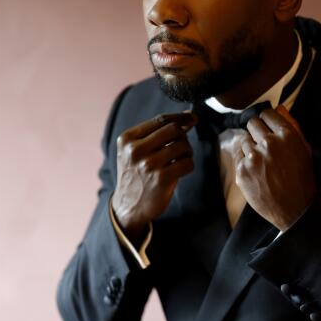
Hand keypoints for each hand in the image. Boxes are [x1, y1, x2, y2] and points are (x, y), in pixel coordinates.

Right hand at [111, 112, 196, 239]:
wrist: (129, 206)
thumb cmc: (137, 174)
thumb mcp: (137, 150)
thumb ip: (158, 133)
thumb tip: (189, 115)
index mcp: (127, 139)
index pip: (160, 120)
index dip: (180, 117)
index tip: (192, 117)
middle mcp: (135, 150)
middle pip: (174, 129)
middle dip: (183, 136)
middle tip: (182, 146)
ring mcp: (148, 165)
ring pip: (183, 145)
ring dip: (187, 151)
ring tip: (180, 159)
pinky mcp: (161, 179)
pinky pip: (187, 163)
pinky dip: (188, 165)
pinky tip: (180, 170)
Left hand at [234, 106, 315, 229]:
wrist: (294, 208)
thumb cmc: (301, 178)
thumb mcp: (304, 149)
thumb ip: (292, 126)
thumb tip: (280, 107)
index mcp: (287, 136)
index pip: (268, 114)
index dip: (268, 121)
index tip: (268, 128)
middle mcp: (269, 143)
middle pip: (252, 123)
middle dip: (257, 131)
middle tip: (263, 144)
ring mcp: (253, 157)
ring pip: (244, 139)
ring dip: (250, 146)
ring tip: (261, 161)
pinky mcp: (242, 170)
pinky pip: (237, 155)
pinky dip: (244, 161)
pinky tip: (256, 170)